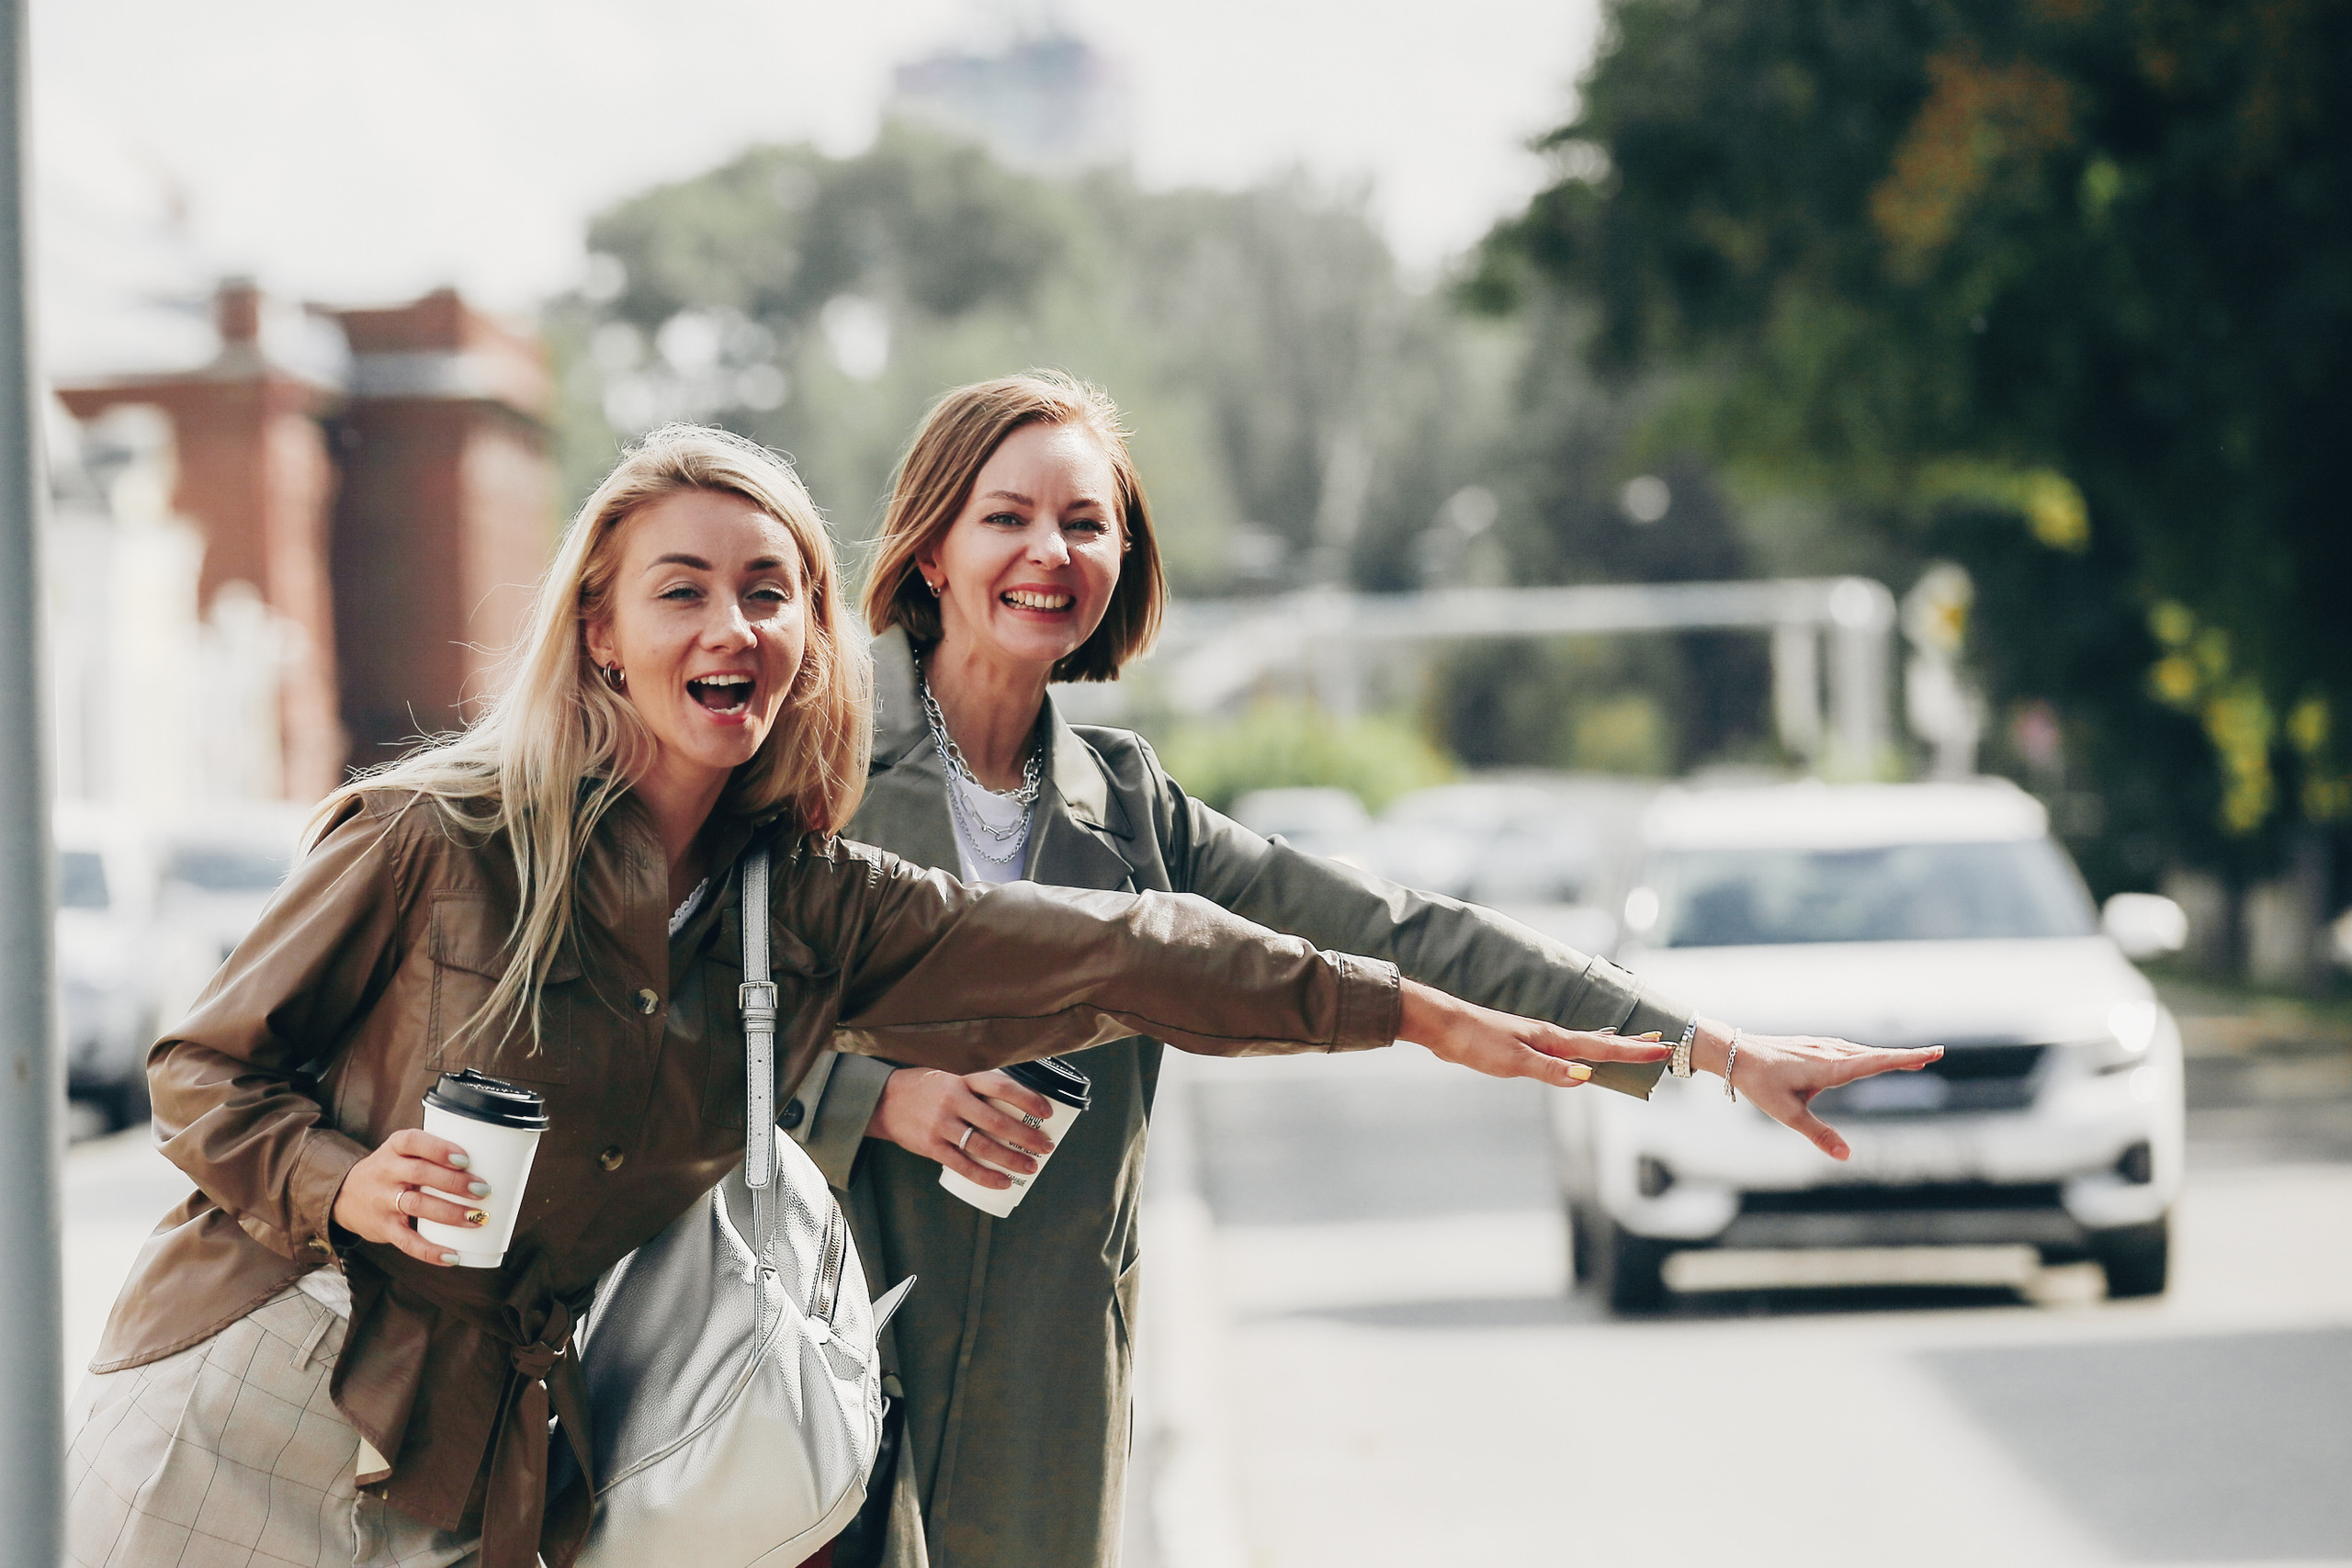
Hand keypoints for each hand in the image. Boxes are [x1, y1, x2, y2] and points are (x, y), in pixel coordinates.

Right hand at [330, 1128, 492, 1266]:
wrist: (344, 1194)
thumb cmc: (393, 1170)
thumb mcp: (404, 1152)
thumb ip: (435, 1154)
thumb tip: (494, 1162)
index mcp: (395, 1147)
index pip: (413, 1141)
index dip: (439, 1149)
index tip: (466, 1159)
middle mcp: (386, 1171)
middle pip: (420, 1174)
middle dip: (455, 1183)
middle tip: (484, 1191)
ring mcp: (382, 1201)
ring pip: (416, 1205)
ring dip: (450, 1213)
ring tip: (478, 1219)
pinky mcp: (383, 1228)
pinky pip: (407, 1241)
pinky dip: (430, 1251)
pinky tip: (453, 1256)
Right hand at [867, 1068, 1057, 1190]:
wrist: (884, 1101)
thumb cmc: (927, 1088)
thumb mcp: (952, 1075)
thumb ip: (978, 1086)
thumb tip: (1018, 1102)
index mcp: (962, 1079)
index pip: (1002, 1086)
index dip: (1027, 1099)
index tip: (1047, 1112)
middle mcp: (953, 1100)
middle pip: (997, 1121)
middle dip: (1026, 1136)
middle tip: (1046, 1146)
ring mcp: (941, 1125)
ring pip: (982, 1146)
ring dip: (1011, 1158)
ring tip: (1031, 1166)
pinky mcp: (931, 1147)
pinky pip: (963, 1165)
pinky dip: (985, 1176)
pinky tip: (1003, 1182)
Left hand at [1397, 980, 1674, 1087]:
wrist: (1442, 1024)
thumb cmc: (1474, 1041)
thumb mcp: (1513, 1061)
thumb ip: (1549, 1070)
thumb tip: (1585, 1077)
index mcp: (1551, 1039)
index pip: (1600, 1048)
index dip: (1631, 1051)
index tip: (1663, 1049)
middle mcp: (1549, 1037)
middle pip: (1598, 1041)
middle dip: (1629, 1044)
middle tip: (1660, 1043)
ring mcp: (1536, 1039)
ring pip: (1582, 1042)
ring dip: (1608, 1044)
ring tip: (1629, 1044)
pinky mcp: (1522, 1045)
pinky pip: (1564, 1048)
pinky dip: (1582, 1049)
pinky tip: (1577, 1054)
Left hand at [1693, 1018, 1942, 1160]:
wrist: (1734, 1054)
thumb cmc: (1760, 1084)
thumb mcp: (1787, 1114)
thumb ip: (1819, 1135)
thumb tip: (1847, 1156)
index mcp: (1829, 1068)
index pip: (1877, 1062)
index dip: (1906, 1059)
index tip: (1933, 1053)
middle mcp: (1830, 1053)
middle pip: (1876, 1055)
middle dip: (1906, 1056)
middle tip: (1936, 1055)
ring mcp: (1823, 1047)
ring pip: (1863, 1051)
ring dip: (1889, 1055)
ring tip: (1914, 1060)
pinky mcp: (1815, 1046)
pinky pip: (1850, 1050)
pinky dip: (1869, 1054)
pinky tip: (1872, 1058)